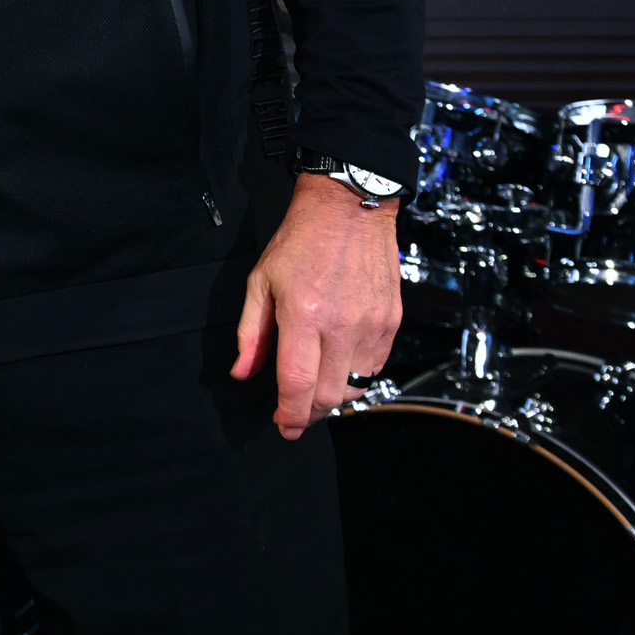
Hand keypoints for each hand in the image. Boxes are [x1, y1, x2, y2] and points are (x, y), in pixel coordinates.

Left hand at [230, 173, 402, 438]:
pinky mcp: (391, 322)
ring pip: (355, 386)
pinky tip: (338, 366)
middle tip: (295, 413)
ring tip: (315, 389)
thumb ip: (251, 333)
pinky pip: (375, 367)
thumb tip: (243, 372)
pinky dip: (356, 377)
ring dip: (333, 397)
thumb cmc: (300, 241)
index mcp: (304, 315)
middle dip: (310, 414)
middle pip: (329, 396)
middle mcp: (342, 326)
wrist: (349, 210)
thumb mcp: (261, 281)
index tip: (282, 424)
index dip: (290, 415)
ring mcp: (372, 325)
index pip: (298, 385)